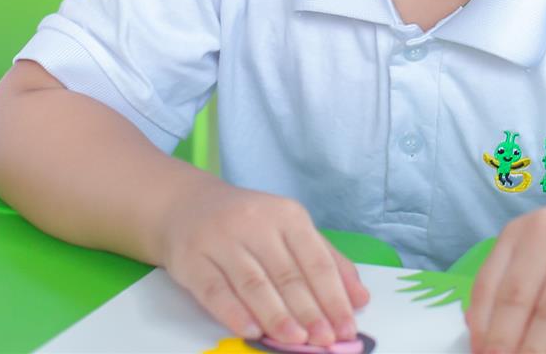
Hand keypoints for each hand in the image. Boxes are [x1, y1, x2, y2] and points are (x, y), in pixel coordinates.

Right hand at [159, 179, 368, 346]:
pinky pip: (215, 291)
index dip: (333, 296)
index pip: (316, 260)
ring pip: (254, 285)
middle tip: (326, 340)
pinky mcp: (192, 260)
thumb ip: (327, 260)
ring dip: (278, 316)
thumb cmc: (248, 223)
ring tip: (297, 340)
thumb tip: (360, 298)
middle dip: (310, 312)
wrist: (185, 205)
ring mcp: (221, 241)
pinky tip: (253, 331)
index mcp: (286, 215)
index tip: (347, 326)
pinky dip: (234, 313)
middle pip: (287, 275)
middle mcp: (255, 224)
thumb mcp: (290, 230)